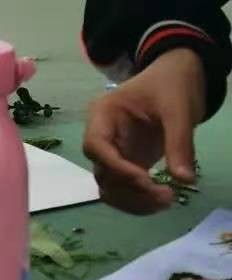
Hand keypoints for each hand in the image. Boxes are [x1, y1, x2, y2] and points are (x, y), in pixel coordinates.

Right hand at [82, 49, 205, 214]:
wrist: (177, 78)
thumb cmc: (171, 85)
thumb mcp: (178, 108)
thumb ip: (179, 142)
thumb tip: (184, 180)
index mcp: (104, 113)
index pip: (96, 145)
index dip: (116, 167)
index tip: (147, 181)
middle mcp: (103, 135)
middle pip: (102, 172)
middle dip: (130, 190)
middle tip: (167, 196)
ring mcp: (115, 152)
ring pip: (110, 187)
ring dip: (134, 201)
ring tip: (167, 200)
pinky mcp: (128, 163)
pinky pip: (125, 190)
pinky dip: (139, 201)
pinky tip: (161, 199)